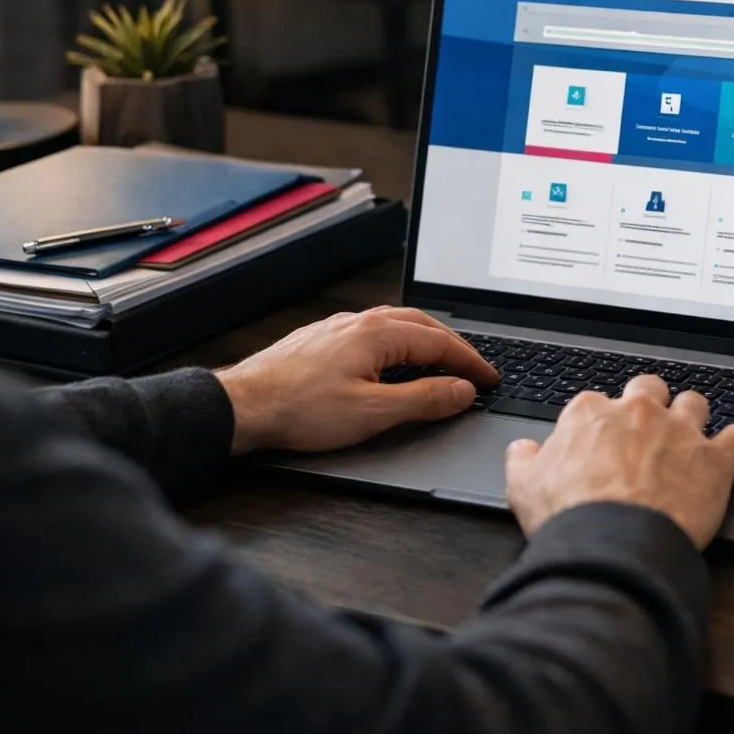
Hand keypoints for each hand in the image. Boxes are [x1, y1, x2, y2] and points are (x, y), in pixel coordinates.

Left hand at [216, 307, 498, 454]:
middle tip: (474, 368)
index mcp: (379, 333)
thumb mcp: (373, 412)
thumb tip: (462, 390)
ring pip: (397, 325)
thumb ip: (424, 399)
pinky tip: (394, 360)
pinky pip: (374, 331)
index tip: (489, 378)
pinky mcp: (322, 338)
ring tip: (443, 361)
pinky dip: (399, 343)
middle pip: (422, 326)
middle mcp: (361, 322)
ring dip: (427, 341)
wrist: (244, 405)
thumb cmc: (300, 409)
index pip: (441, 343)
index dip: (470, 363)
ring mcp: (339, 327)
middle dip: (453, 346)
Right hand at [505, 375, 733, 549]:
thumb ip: (523, 461)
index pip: (597, 403)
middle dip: (650, 404)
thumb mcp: (524, 487)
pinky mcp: (714, 459)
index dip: (601, 424)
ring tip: (690, 438)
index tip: (602, 443)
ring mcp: (679, 432)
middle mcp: (638, 413)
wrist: (614, 544)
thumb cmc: (570, 516)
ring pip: (694, 403)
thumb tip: (523, 450)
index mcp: (590, 414)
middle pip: (648, 388)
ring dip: (693, 417)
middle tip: (647, 430)